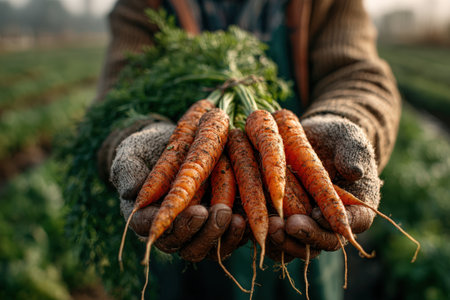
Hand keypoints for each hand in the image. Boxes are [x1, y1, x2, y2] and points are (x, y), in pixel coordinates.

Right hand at [110, 121, 245, 261]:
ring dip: (223, 236)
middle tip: (218, 212)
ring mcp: (195, 231)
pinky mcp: (216, 226)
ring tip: (237, 218)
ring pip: (208, 249)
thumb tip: (129, 191)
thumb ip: (126, 169)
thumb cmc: (147, 149)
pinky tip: (249, 218)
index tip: (194, 210)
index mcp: (146, 217)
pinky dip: (239, 234)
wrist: (174, 143)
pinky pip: (228, 241)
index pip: (154, 230)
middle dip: (203, 233)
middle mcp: (171, 230)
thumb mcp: (131, 153)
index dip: (174, 225)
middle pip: (185, 246)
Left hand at [266, 114, 380, 261]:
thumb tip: (354, 171)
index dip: (334, 225)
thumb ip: (353, 152)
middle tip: (288, 226)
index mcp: (353, 210)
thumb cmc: (336, 138)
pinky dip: (263, 233)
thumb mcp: (349, 138)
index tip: (318, 214)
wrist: (312, 139)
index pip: (350, 226)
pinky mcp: (281, 221)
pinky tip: (249, 222)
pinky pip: (273, 237)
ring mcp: (304, 225)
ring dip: (282, 241)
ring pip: (295, 246)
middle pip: (320, 243)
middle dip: (304, 237)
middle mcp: (329, 224)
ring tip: (269, 226)